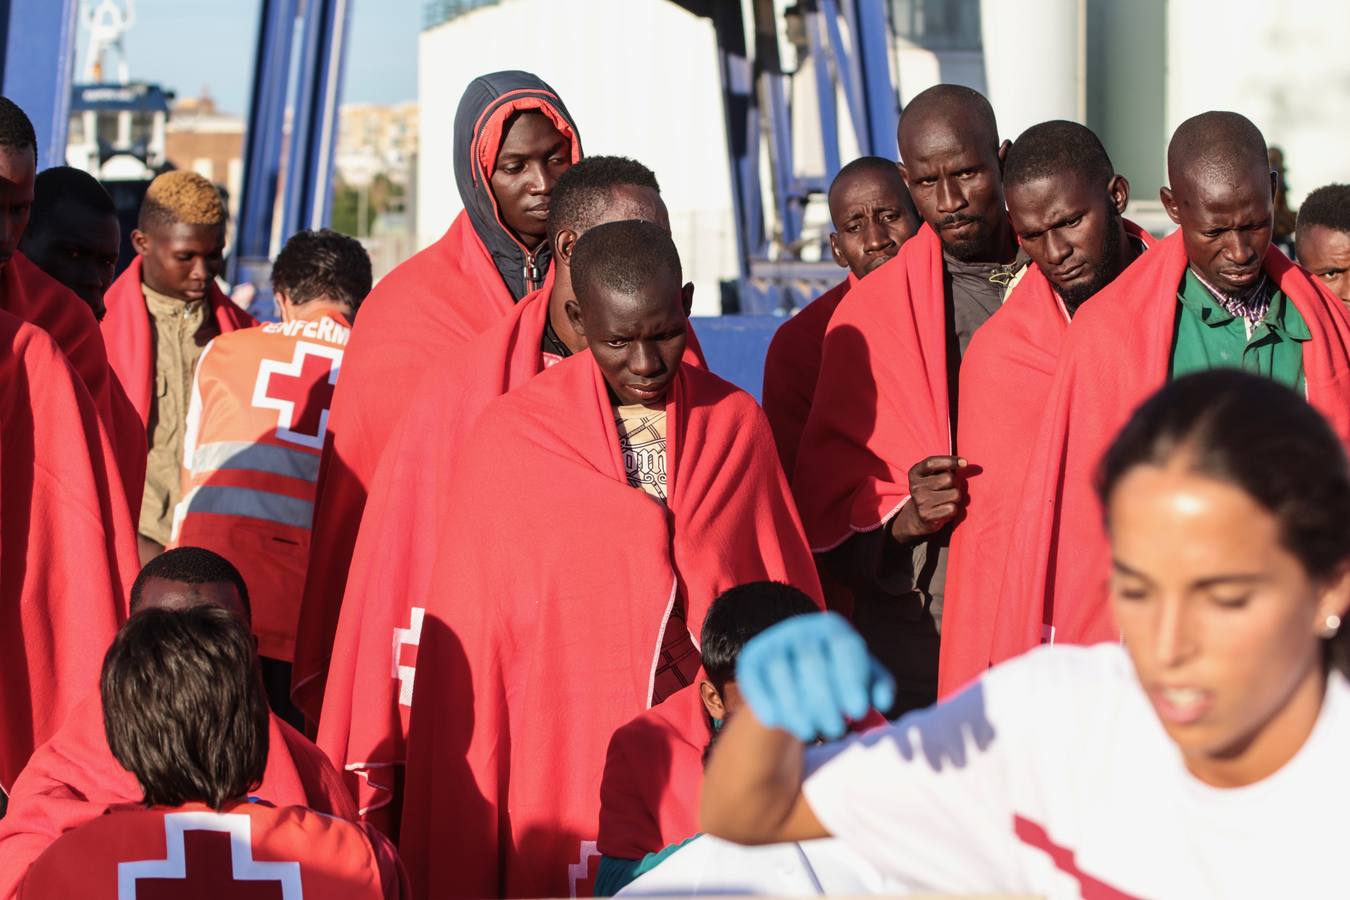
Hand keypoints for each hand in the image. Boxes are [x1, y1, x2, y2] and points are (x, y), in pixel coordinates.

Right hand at [736, 612, 895, 741]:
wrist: (793, 675)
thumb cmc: (836, 677)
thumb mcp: (861, 678)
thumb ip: (878, 686)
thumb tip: (882, 701)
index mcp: (832, 626)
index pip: (845, 645)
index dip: (852, 679)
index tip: (859, 711)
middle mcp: (800, 627)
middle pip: (811, 661)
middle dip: (825, 700)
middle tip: (837, 730)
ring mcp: (772, 641)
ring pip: (781, 671)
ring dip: (796, 707)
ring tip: (812, 733)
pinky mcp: (750, 660)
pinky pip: (755, 680)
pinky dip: (764, 702)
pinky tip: (776, 723)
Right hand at [890, 455, 967, 541]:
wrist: (918, 515)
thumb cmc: (931, 490)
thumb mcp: (931, 475)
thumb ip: (943, 467)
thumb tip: (964, 463)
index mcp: (915, 473)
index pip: (931, 463)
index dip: (949, 460)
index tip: (964, 462)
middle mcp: (915, 487)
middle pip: (949, 478)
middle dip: (955, 483)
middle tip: (949, 488)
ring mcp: (920, 502)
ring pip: (955, 494)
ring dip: (956, 497)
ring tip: (947, 499)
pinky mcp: (927, 516)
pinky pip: (953, 509)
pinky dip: (953, 509)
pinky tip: (945, 509)